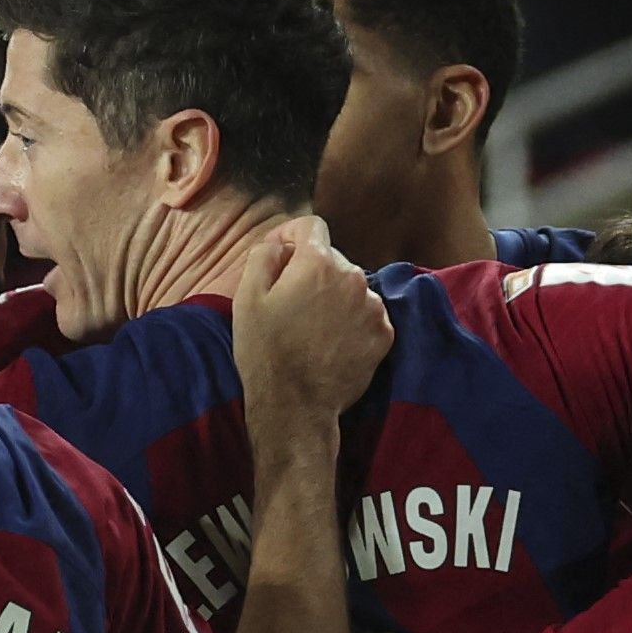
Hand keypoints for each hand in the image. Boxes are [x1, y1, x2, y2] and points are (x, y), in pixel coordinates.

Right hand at [231, 217, 390, 427]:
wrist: (296, 407)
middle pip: (331, 258)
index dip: (290, 236)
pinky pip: (366, 313)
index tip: (280, 257)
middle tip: (291, 304)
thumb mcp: (247, 298)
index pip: (311, 225)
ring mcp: (374, 307)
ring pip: (351, 287)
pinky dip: (351, 321)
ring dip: (333, 297)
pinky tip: (331, 342)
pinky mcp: (384, 334)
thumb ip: (264, 254)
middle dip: (312, 271)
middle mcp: (353, 277)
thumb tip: (281, 244)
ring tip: (312, 328)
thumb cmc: (265, 352)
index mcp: (318, 263)